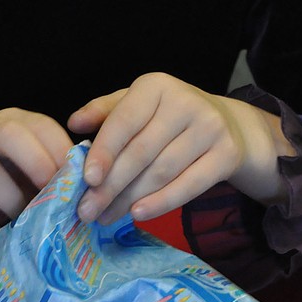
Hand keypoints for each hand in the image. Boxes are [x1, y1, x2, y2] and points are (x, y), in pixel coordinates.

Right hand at [0, 107, 73, 237]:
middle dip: (36, 164)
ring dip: (10, 200)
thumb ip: (51, 169)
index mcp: (9, 121)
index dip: (60, 149)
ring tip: (21, 215)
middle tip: (51, 194)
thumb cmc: (0, 184)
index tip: (77, 178)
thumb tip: (88, 184)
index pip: (39, 124)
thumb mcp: (26, 171)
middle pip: (9, 134)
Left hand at [68, 72, 290, 224]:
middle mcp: (185, 102)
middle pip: (141, 151)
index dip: (105, 150)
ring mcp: (210, 128)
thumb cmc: (168, 116)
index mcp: (156, 86)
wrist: (227, 124)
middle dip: (111, 185)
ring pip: (161, 172)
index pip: (125, 120)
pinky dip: (161, 203)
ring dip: (130, 199)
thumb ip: (105, 112)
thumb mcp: (137, 104)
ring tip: (106, 216)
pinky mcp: (226, 154)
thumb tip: (74, 123)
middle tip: (87, 210)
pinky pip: (189, 185)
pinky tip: (138, 214)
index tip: (86, 179)